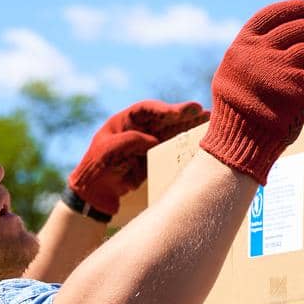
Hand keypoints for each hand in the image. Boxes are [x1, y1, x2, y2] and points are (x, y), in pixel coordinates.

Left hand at [68, 100, 209, 215]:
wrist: (94, 193)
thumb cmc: (95, 168)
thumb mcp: (109, 151)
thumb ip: (131, 141)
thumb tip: (154, 140)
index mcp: (124, 121)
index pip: (147, 110)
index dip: (164, 109)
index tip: (179, 111)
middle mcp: (139, 129)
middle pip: (164, 119)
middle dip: (183, 115)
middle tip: (203, 112)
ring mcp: (148, 144)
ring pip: (172, 132)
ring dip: (189, 128)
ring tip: (210, 122)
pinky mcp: (154, 159)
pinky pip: (172, 150)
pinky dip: (185, 146)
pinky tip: (200, 143)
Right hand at [200, 0, 303, 182]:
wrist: (238, 140)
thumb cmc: (237, 112)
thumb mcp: (232, 75)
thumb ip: (252, 57)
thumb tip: (282, 42)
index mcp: (242, 46)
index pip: (272, 15)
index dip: (294, 8)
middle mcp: (260, 52)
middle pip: (300, 29)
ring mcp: (279, 68)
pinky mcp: (296, 88)